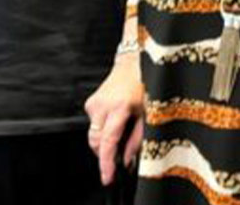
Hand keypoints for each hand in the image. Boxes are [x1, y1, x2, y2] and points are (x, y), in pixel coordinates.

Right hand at [84, 59, 145, 185]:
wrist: (134, 63)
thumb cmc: (145, 86)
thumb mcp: (148, 114)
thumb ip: (136, 139)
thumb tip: (126, 160)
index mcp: (119, 107)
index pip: (108, 142)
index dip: (106, 163)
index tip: (107, 177)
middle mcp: (103, 105)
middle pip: (96, 142)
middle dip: (105, 154)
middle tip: (119, 160)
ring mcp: (94, 103)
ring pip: (94, 134)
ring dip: (106, 140)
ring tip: (123, 130)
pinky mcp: (91, 102)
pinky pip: (95, 124)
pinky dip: (104, 128)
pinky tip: (116, 119)